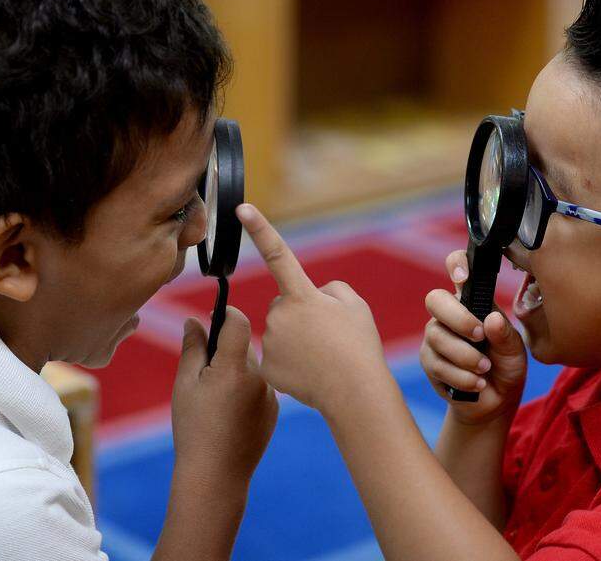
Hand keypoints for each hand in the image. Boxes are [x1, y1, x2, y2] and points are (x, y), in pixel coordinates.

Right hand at [170, 309, 278, 486]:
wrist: (217, 474)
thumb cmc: (194, 428)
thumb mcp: (185, 385)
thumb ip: (192, 348)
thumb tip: (195, 321)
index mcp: (234, 368)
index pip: (238, 322)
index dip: (226, 314)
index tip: (214, 316)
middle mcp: (259, 377)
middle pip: (245, 345)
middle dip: (226, 348)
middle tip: (205, 368)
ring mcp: (270, 394)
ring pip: (253, 367)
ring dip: (237, 370)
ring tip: (217, 398)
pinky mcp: (274, 409)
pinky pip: (261, 387)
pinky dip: (247, 390)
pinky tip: (231, 412)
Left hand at [236, 203, 387, 412]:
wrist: (354, 392)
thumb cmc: (359, 346)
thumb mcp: (355, 306)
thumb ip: (331, 291)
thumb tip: (313, 296)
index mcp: (302, 295)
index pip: (278, 254)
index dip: (259, 229)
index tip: (242, 208)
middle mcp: (279, 315)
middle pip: (284, 305)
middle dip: (301, 314)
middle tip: (327, 335)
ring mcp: (270, 341)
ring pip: (280, 331)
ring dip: (297, 338)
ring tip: (322, 356)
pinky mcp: (266, 366)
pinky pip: (277, 356)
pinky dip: (292, 362)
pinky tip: (310, 372)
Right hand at [420, 250, 527, 424]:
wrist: (496, 402)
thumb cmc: (506, 367)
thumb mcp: (514, 350)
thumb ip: (505, 335)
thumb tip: (491, 319)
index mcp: (472, 301)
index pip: (458, 269)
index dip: (456, 265)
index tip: (462, 278)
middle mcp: (449, 315)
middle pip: (435, 300)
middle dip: (458, 319)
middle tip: (479, 336)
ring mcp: (435, 338)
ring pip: (437, 337)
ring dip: (465, 356)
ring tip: (485, 368)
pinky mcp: (429, 363)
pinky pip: (438, 365)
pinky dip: (462, 377)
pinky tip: (477, 383)